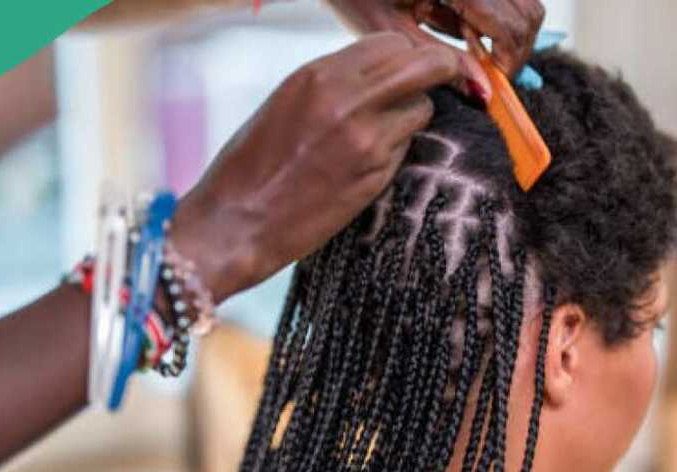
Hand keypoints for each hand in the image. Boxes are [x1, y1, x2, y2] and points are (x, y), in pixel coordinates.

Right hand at [169, 32, 458, 301]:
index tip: (407, 69)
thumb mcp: (286, 104)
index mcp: (317, 75)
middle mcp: (345, 99)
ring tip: (384, 134)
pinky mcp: (375, 175)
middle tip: (440, 84)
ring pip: (424, 107)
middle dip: (438, 71)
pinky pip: (408, 146)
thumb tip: (376, 75)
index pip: (391, 44)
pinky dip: (399, 149)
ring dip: (414, 116)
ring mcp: (365, 138)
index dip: (406, 55)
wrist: (235, 224)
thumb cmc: (249, 167)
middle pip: (424, 64)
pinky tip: (369, 163)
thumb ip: (333, 83)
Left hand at [327, 0, 545, 97]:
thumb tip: (482, 91)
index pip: (511, 26)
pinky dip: (490, 15)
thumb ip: (442, 61)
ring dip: (504, 30)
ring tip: (466, 43)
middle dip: (513, 48)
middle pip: (528, 12)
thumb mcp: (394, 33)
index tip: (492, 86)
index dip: (507, 62)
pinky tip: (458, 22)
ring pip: (524, 2)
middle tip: (484, 71)